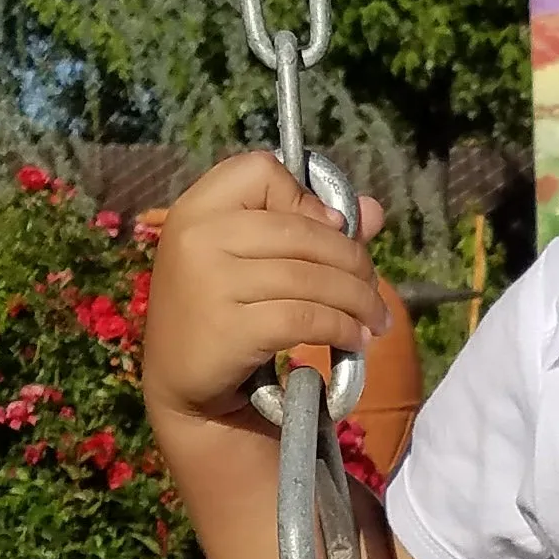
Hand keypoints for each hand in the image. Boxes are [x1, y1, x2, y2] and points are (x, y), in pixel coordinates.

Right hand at [139, 149, 391, 429]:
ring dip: (359, 300)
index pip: (260, 170)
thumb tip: (374, 211)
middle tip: (373, 288)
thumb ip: (310, 229)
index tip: (330, 230)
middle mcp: (198, 237)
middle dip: (354, 261)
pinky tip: (355, 340)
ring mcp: (210, 281)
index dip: (304, 198)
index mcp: (197, 208)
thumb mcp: (252, 262)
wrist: (182, 388)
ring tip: (376, 319)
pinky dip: (342, 328)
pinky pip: (307, 318)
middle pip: (302, 230)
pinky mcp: (229, 328)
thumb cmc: (221, 315)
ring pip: (312, 277)